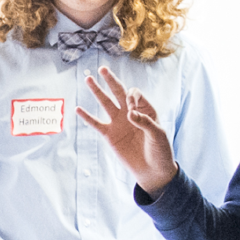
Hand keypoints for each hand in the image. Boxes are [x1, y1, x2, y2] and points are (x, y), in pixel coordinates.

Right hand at [80, 66, 180, 195]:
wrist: (153, 170)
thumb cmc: (160, 151)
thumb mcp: (158, 135)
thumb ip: (145, 122)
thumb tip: (130, 113)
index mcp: (145, 110)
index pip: (134, 95)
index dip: (131, 97)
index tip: (132, 109)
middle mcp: (130, 113)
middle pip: (119, 92)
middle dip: (111, 80)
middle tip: (103, 69)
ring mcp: (119, 123)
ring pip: (105, 103)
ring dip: (97, 91)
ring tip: (88, 79)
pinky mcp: (110, 135)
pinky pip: (96, 124)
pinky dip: (87, 117)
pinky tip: (78, 109)